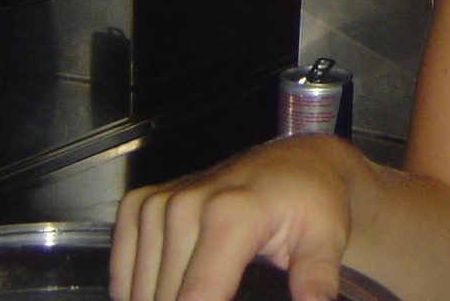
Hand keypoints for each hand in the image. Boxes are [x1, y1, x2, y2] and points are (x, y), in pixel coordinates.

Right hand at [111, 135, 358, 300]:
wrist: (298, 162)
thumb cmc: (314, 201)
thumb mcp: (327, 239)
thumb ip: (317, 279)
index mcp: (231, 214)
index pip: (196, 297)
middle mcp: (186, 204)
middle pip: (165, 297)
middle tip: (230, 293)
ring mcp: (160, 202)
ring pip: (141, 289)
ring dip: (163, 298)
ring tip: (208, 292)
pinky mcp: (143, 202)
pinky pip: (121, 264)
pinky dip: (135, 286)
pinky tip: (164, 288)